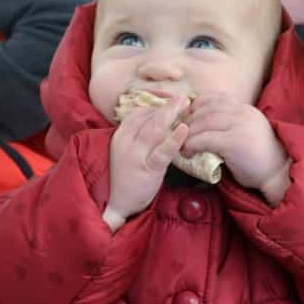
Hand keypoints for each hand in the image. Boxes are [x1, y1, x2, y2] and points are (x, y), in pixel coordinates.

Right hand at [103, 97, 189, 230]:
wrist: (118, 204)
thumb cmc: (126, 178)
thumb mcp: (127, 152)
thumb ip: (139, 137)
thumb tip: (160, 122)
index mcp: (120, 136)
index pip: (138, 113)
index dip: (156, 105)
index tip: (171, 102)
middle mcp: (125, 142)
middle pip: (147, 117)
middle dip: (166, 106)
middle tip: (183, 98)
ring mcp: (135, 155)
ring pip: (154, 129)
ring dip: (171, 115)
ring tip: (185, 106)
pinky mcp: (147, 168)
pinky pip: (162, 150)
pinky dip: (174, 139)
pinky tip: (184, 130)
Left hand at [181, 94, 289, 204]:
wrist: (278, 175)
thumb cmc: (260, 160)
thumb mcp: (247, 134)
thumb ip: (230, 126)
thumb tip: (202, 127)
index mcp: (246, 110)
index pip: (216, 98)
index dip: (197, 104)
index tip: (187, 116)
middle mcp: (243, 113)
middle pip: (207, 109)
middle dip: (189, 119)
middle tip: (179, 133)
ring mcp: (240, 126)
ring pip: (204, 122)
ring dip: (188, 133)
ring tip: (181, 144)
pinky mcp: (235, 141)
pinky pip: (206, 139)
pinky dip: (192, 144)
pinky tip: (188, 152)